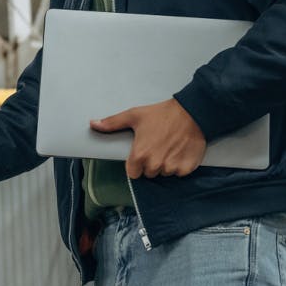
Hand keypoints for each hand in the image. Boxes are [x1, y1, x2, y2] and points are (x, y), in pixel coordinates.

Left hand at [91, 99, 206, 179]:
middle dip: (152, 163)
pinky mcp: (186, 168)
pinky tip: (180, 151)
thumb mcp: (134, 115)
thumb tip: (93, 124)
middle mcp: (155, 164)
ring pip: (164, 174)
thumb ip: (112, 123)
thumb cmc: (162, 114)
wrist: (191, 112)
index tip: (143, 153)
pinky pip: (179, 173)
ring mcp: (171, 167)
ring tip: (170, 146)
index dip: (137, 164)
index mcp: (140, 155)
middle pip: (149, 174)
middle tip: (158, 146)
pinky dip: (180, 165)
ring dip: (166, 164)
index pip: (133, 173)